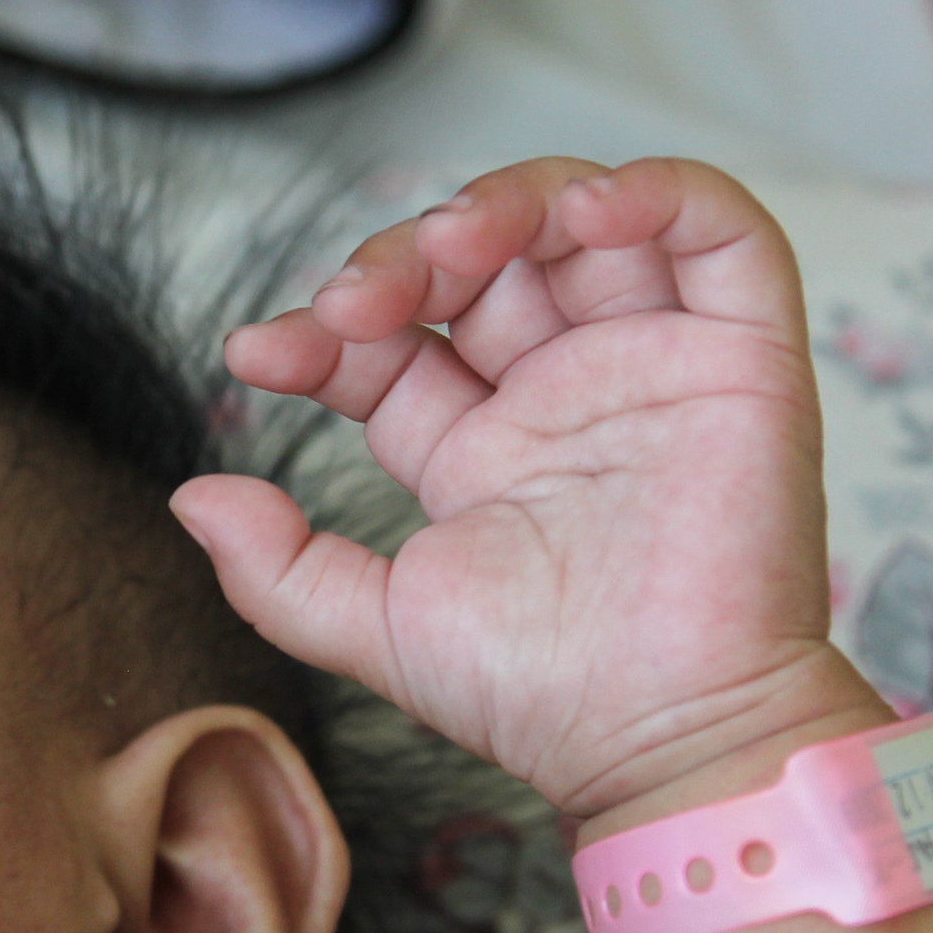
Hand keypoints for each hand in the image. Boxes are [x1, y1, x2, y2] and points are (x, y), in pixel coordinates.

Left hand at [174, 156, 871, 820]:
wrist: (661, 740)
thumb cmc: (537, 697)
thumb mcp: (376, 629)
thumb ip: (276, 569)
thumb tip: (190, 495)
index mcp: (475, 449)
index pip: (392, 345)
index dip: (327, 328)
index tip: (261, 353)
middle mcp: (559, 394)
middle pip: (478, 267)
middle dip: (406, 259)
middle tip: (359, 300)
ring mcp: (648, 366)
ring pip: (581, 227)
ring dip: (511, 205)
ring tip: (454, 245)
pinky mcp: (742, 358)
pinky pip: (719, 235)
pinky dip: (659, 193)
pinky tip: (586, 211)